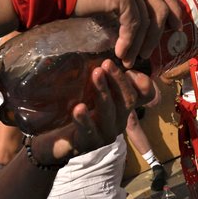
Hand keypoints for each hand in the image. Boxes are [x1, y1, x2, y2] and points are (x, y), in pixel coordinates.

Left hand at [34, 58, 154, 162]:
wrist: (57, 140)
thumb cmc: (77, 111)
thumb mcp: (91, 92)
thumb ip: (101, 77)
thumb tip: (102, 54)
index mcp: (122, 107)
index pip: (140, 94)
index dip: (140, 82)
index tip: (127, 67)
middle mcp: (119, 120)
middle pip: (127, 100)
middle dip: (117, 80)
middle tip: (106, 63)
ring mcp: (106, 134)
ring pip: (110, 112)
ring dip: (103, 91)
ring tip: (95, 74)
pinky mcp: (90, 144)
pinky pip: (89, 130)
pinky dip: (84, 118)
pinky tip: (79, 107)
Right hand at [74, 0, 182, 68]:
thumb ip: (125, 3)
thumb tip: (137, 26)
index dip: (173, 11)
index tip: (175, 28)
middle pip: (160, 8)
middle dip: (158, 35)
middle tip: (148, 54)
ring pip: (147, 20)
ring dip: (140, 44)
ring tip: (130, 59)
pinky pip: (133, 24)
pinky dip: (129, 41)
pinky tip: (121, 53)